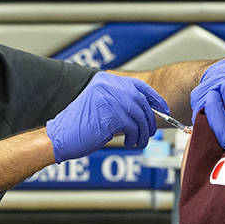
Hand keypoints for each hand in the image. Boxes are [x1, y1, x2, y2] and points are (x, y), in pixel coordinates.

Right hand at [46, 73, 168, 161]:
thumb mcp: (100, 106)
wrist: (60, 137)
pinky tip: (129, 143)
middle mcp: (109, 86)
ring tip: (137, 141)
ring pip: (140, 116)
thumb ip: (120, 103)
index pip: (138, 85)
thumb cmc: (79, 126)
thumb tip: (147, 112)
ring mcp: (110, 100)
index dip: (154, 98)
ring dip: (143, 132)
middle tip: (150, 132)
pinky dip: (135, 138)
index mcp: (105, 80)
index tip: (163, 109)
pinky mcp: (112, 116)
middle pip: (142, 102)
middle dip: (149, 120)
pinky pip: (134, 128)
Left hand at [190, 58, 224, 148]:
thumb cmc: (218, 99)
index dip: (215, 129)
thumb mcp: (207, 110)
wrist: (221, 70)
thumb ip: (207, 125)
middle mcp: (213, 87)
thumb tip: (209, 148)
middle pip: (214, 103)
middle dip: (223, 122)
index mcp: (201, 97)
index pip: (203, 113)